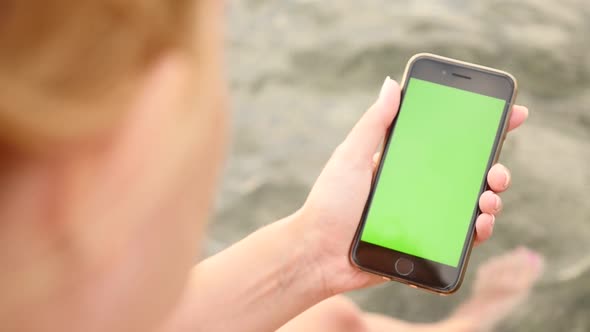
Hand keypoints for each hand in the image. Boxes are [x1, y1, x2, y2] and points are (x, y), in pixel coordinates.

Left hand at [298, 77, 528, 295]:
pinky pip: (459, 239)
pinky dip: (476, 232)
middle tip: (497, 170)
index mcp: (404, 163)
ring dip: (491, 201)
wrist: (317, 254)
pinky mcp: (425, 245)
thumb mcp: (350, 157)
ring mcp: (424, 217)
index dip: (480, 128)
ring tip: (488, 200)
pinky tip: (479, 226)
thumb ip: (373, 124)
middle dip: (494, 168)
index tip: (510, 114)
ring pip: (471, 206)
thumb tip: (392, 83)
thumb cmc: (329, 203)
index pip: (447, 141)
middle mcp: (418, 188)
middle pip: (469, 174)